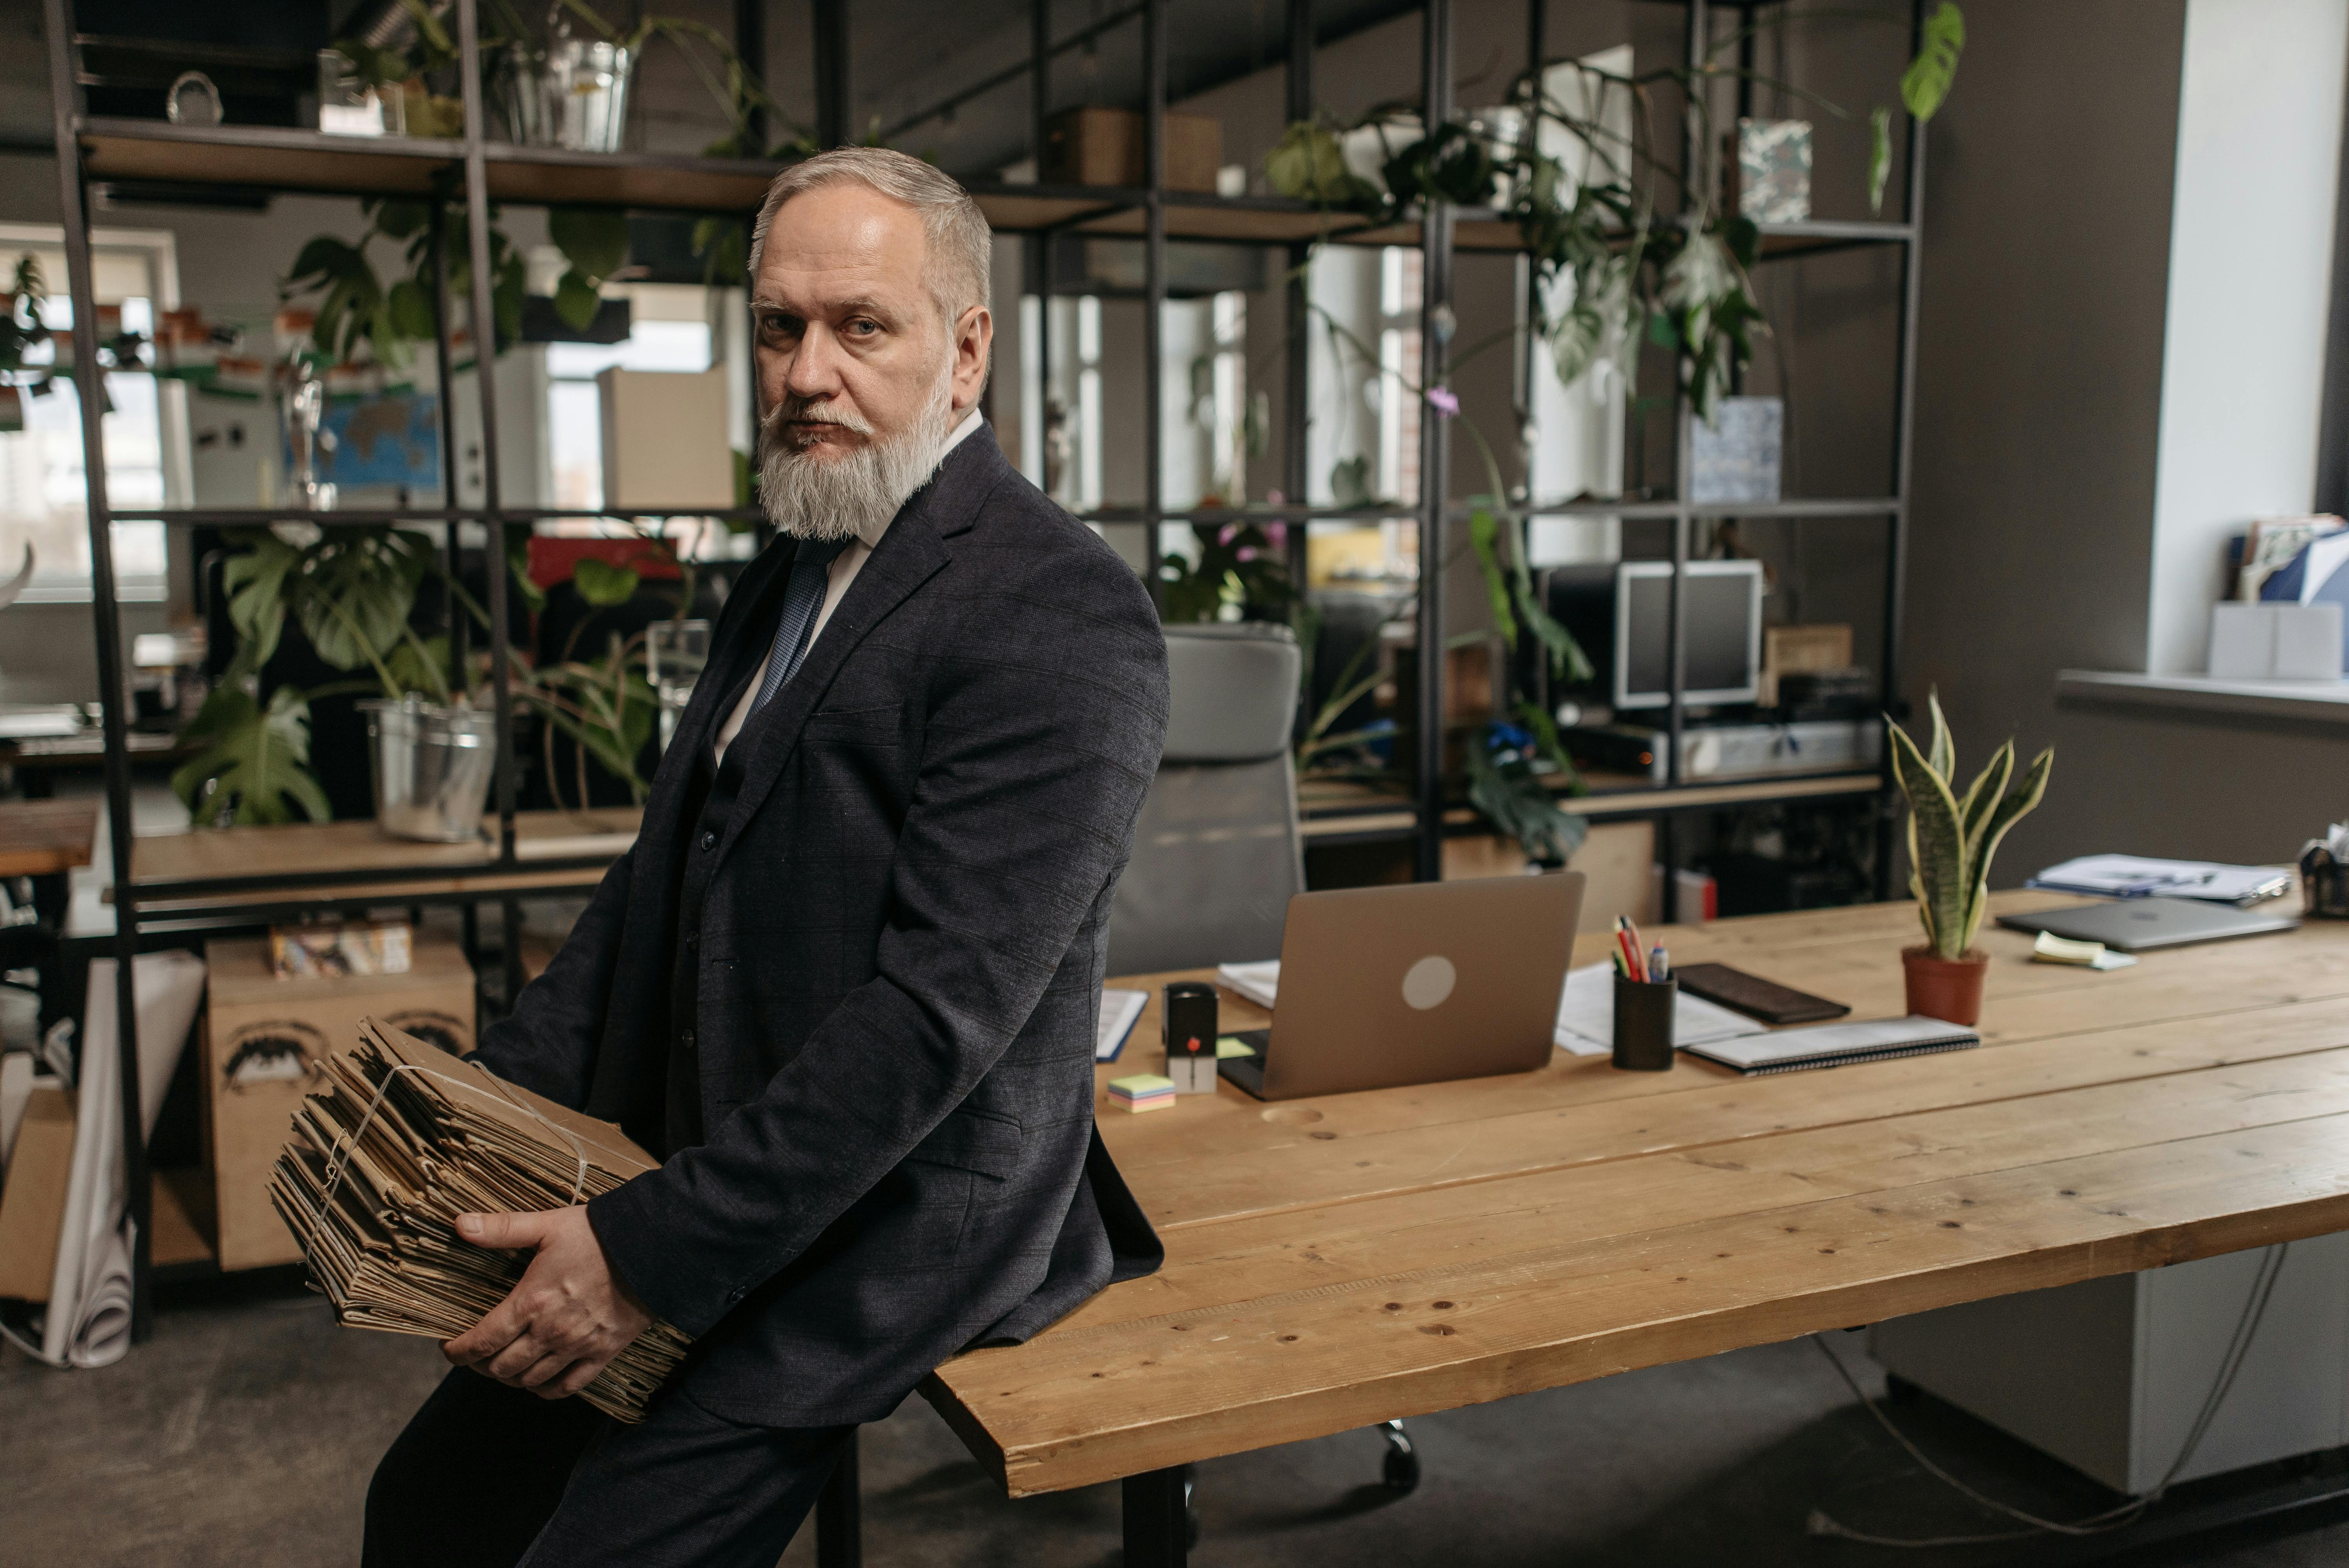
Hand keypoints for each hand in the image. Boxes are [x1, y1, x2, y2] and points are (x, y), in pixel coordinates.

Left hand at [442, 1206, 651, 1399]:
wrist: (654, 1248)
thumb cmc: (599, 1234)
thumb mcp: (548, 1225)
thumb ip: (503, 1228)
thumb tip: (459, 1225)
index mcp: (532, 1301)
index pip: (482, 1340)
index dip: (458, 1351)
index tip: (449, 1348)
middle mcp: (550, 1331)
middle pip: (501, 1367)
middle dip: (481, 1364)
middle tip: (477, 1353)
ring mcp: (577, 1346)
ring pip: (529, 1380)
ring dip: (510, 1377)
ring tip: (504, 1364)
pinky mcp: (603, 1353)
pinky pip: (567, 1387)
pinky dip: (546, 1390)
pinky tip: (538, 1382)